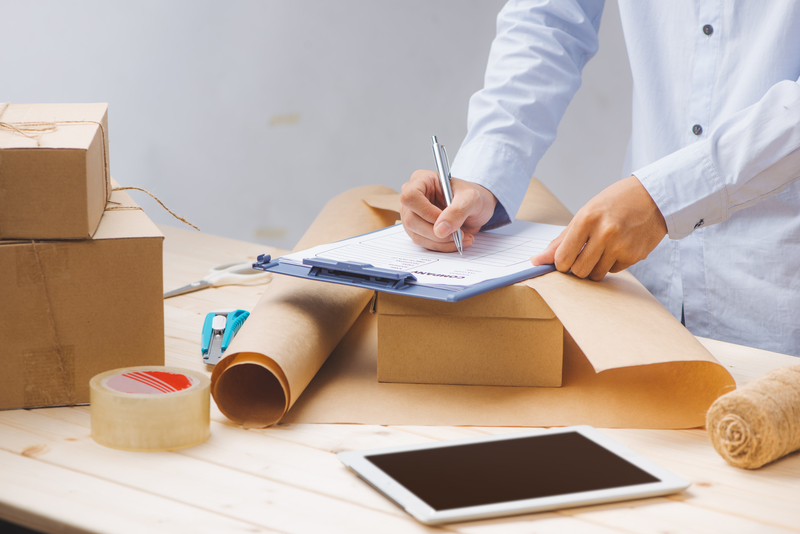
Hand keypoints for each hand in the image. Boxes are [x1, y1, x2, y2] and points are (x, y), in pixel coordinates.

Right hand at [400, 169, 497, 251]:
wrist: (476, 208)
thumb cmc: (472, 197)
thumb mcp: (471, 199)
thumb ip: (457, 211)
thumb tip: (440, 229)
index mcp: (422, 180)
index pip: (410, 196)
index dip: (426, 212)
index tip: (445, 221)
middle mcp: (412, 198)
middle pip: (411, 220)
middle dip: (436, 232)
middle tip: (458, 234)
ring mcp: (412, 215)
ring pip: (416, 235)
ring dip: (441, 242)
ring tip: (463, 238)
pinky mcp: (417, 230)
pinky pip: (424, 243)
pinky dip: (441, 246)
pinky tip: (457, 241)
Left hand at [531, 175, 666, 280]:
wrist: (654, 197)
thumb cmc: (616, 202)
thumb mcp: (585, 212)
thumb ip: (561, 240)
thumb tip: (537, 260)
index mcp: (587, 218)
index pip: (563, 257)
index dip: (560, 263)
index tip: (563, 260)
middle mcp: (604, 233)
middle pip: (579, 271)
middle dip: (577, 267)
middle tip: (583, 254)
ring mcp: (621, 246)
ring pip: (596, 274)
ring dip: (594, 266)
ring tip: (601, 248)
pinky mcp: (635, 255)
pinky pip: (613, 270)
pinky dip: (611, 263)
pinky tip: (618, 246)